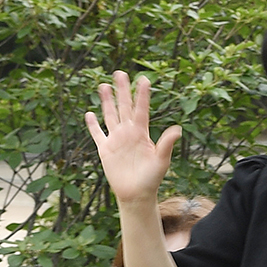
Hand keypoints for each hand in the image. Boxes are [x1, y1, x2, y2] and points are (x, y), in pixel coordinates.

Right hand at [85, 71, 180, 203]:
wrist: (137, 194)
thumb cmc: (152, 178)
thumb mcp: (161, 160)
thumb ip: (166, 144)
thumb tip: (178, 129)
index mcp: (142, 133)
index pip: (141, 110)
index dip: (142, 95)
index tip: (144, 79)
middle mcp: (129, 133)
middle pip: (124, 107)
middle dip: (122, 90)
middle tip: (120, 73)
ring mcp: (116, 140)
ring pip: (110, 115)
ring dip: (107, 101)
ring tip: (103, 85)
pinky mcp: (105, 149)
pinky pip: (98, 134)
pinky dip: (93, 125)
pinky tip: (89, 114)